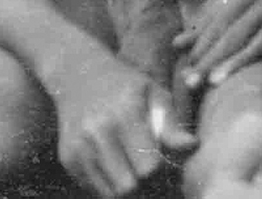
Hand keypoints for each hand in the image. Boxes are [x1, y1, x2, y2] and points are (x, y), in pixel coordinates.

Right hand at [50, 45, 194, 197]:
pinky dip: (107, 183)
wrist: (80, 76)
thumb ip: (172, 124)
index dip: (160, 169)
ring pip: (110, 193)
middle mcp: (98, 133)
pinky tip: (114, 163)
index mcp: (126, 113)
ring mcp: (79, 149)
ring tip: (133, 165)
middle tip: (148, 167)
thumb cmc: (127, 85)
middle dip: (143, 183)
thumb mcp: (154, 93)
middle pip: (128, 187)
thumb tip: (193, 146)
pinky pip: (93, 188)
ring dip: (125, 187)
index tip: (163, 158)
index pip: (148, 167)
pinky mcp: (67, 160)